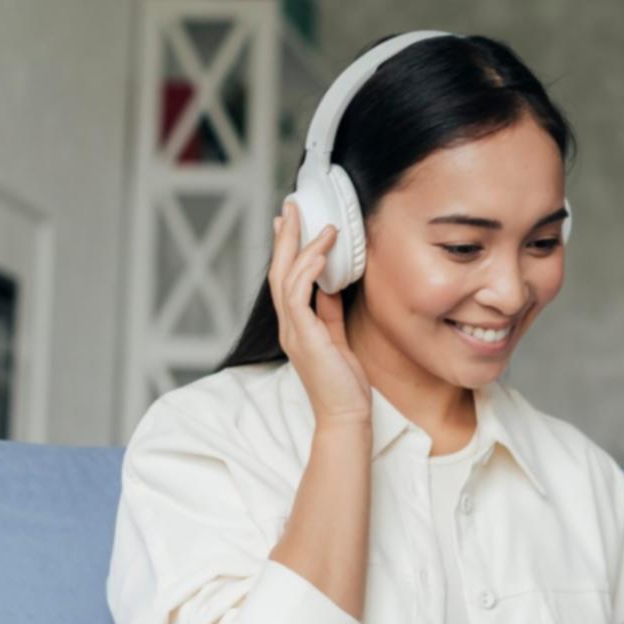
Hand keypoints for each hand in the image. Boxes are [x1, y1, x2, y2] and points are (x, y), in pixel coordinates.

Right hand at [270, 200, 372, 427]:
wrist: (345, 417)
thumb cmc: (344, 384)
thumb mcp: (337, 339)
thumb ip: (330, 312)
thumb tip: (330, 285)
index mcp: (296, 326)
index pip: (285, 279)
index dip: (287, 249)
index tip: (291, 223)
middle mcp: (289, 326)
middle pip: (279, 271)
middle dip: (286, 237)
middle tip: (292, 206)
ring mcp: (293, 332)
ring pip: (286, 278)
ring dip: (301, 246)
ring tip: (317, 223)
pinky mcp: (304, 337)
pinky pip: (299, 295)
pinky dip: (308, 270)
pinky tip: (321, 253)